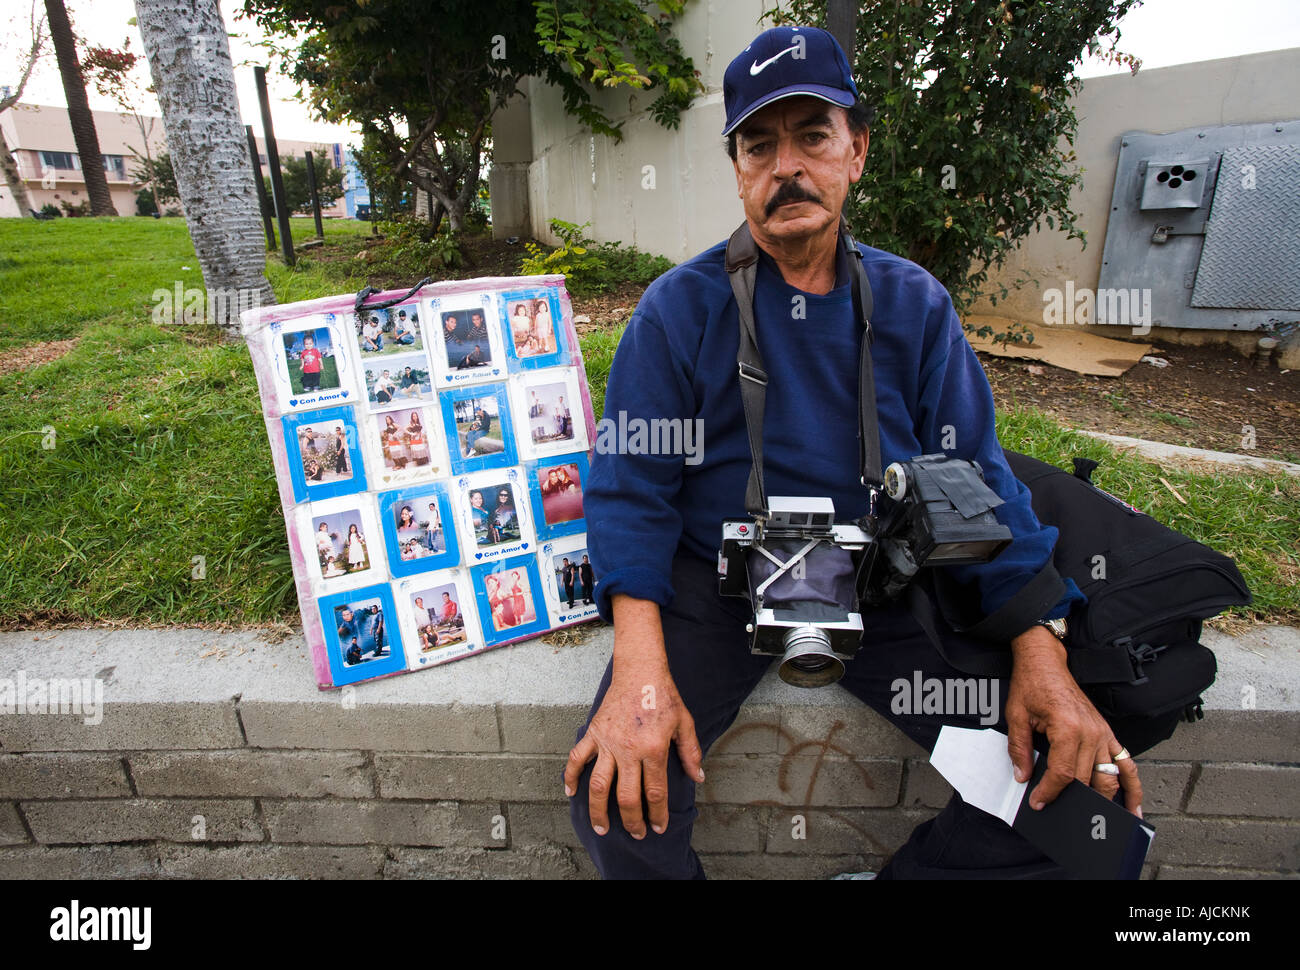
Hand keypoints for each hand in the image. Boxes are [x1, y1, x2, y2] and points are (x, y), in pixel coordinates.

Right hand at [563, 597, 703, 839]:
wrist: (640, 671)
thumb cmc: (664, 696)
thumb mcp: (685, 723)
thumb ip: (690, 752)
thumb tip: (698, 777)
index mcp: (653, 749)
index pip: (655, 792)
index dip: (657, 814)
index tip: (658, 827)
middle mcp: (629, 750)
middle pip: (626, 797)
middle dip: (632, 821)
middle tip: (636, 834)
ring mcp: (608, 743)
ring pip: (599, 785)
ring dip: (598, 810)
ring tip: (602, 828)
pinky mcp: (594, 733)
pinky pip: (578, 758)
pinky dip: (571, 776)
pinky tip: (571, 793)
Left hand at [1005, 626, 1142, 816]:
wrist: (1045, 661)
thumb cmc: (1032, 685)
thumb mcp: (1016, 716)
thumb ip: (1019, 749)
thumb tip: (1023, 776)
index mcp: (1067, 728)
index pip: (1063, 773)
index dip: (1049, 792)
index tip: (1038, 802)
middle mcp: (1090, 732)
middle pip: (1086, 779)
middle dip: (1073, 800)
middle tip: (1062, 816)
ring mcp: (1102, 732)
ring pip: (1109, 775)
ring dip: (1108, 800)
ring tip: (1108, 822)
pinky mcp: (1107, 731)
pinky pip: (1126, 761)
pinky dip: (1132, 784)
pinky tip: (1134, 804)